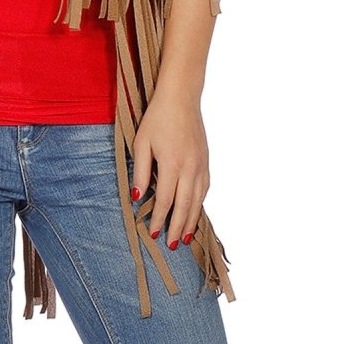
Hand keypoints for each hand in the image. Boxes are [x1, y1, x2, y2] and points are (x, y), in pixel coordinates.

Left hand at [131, 90, 210, 248]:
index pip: (165, 200)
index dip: (159, 219)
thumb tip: (137, 198)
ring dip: (191, 220)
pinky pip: (205, 189)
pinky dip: (200, 204)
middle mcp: (190, 168)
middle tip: (173, 246)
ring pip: (198, 200)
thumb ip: (140, 171)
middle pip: (184, 206)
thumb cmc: (157, 118)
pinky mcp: (206, 161)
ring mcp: (201, 165)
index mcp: (172, 164)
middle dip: (178, 228)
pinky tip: (194, 212)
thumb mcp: (142, 143)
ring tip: (186, 238)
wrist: (181, 98)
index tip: (153, 233)